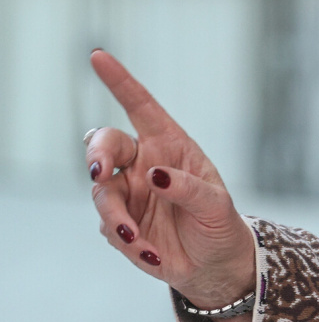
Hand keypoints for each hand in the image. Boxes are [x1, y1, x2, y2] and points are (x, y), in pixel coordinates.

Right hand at [86, 50, 255, 321]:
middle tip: (99, 172)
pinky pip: (109, 227)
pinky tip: (152, 254)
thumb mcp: (216, 205)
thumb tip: (154, 175)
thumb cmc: (219, 223)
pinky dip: (127, 241)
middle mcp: (143, 163)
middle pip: (105, 145)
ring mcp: (127, 193)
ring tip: (136, 239)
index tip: (98, 56)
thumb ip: (188, 188)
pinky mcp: (119, 223)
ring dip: (114, 214)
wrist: (213, 264)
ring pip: (100, 191)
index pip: (141, 106)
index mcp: (170, 145)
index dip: (120, 82)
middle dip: (97, 155)